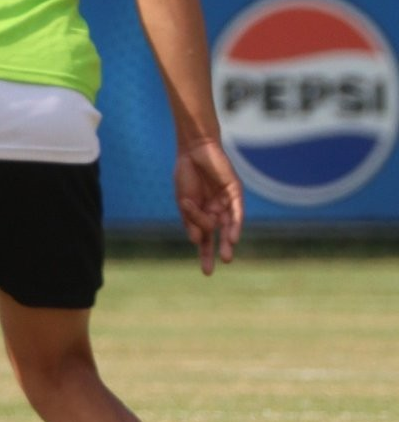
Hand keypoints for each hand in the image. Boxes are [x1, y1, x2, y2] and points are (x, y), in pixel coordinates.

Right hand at [173, 137, 242, 275]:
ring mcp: (226, 202)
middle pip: (217, 234)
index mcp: (201, 213)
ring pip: (225, 224)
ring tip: (226, 257)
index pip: (204, 238)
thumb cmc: (186, 174)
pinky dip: (235, 225)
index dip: (205, 254)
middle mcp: (216, 210)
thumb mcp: (184, 201)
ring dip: (227, 241)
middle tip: (217, 267)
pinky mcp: (235, 193)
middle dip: (217, 251)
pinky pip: (236, 212)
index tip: (207, 272)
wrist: (193, 150)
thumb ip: (190, 220)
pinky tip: (231, 238)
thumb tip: (196, 241)